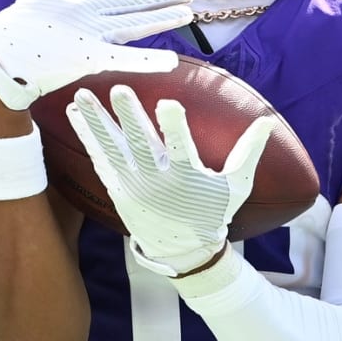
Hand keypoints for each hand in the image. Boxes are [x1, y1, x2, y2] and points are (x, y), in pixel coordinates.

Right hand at [0, 0, 193, 109]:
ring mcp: (91, 30)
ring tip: (188, 10)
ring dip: (164, 17)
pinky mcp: (90, 55)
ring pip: (138, 21)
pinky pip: (126, 57)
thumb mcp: (23, 6)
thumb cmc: (7, 32)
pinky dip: (150, 60)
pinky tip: (172, 60)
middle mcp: (88, 7)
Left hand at [67, 85, 275, 276]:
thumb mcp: (237, 186)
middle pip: (141, 145)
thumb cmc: (213, 212)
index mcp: (188, 178)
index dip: (175, 127)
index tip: (167, 104)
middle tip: (119, 89)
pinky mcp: (117, 189)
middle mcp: (157, 182)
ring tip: (82, 95)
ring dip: (96, 121)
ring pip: (112, 149)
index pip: (182, 149)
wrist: (183, 250)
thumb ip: (249, 152)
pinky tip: (75, 113)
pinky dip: (87, 136)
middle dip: (130, 117)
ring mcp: (133, 186)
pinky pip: (99, 159)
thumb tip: (267, 120)